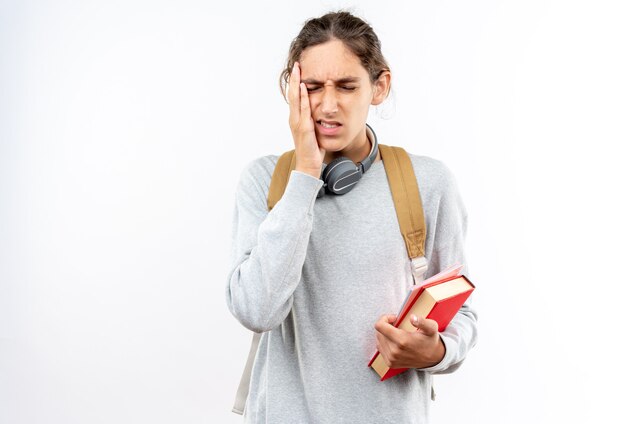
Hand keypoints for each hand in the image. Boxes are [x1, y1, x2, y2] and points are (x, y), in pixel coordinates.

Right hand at [288, 62, 324, 176]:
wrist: (308, 166)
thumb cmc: (312, 150)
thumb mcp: (314, 131)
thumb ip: (314, 120)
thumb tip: (321, 111)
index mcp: (296, 119)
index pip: (295, 97)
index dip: (296, 83)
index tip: (299, 70)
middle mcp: (294, 119)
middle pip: (292, 95)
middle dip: (294, 79)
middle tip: (296, 64)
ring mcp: (297, 124)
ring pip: (296, 100)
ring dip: (297, 84)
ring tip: (298, 71)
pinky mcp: (304, 129)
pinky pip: (304, 111)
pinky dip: (304, 99)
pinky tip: (305, 89)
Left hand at [374, 314, 445, 368]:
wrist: (433, 358)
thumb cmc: (430, 341)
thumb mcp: (431, 328)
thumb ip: (422, 322)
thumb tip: (412, 318)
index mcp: (402, 341)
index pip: (379, 326)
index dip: (385, 318)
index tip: (394, 319)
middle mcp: (394, 352)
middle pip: (378, 332)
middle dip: (386, 326)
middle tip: (397, 325)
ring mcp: (392, 359)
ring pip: (378, 340)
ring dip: (385, 334)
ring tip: (396, 333)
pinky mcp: (390, 363)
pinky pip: (380, 348)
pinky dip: (385, 342)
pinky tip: (394, 341)